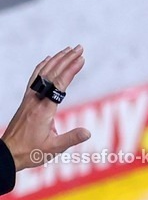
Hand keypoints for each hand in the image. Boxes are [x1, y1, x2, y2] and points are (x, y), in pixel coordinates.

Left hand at [2, 47, 90, 170]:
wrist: (8, 152)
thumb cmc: (31, 151)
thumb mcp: (53, 148)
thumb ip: (71, 138)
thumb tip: (88, 132)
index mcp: (44, 109)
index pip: (59, 84)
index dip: (71, 70)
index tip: (81, 58)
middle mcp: (36, 99)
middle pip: (52, 74)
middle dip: (67, 59)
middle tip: (79, 48)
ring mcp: (30, 98)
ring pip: (42, 73)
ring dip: (56, 60)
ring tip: (68, 50)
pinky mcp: (27, 100)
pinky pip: (35, 77)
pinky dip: (43, 66)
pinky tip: (48, 60)